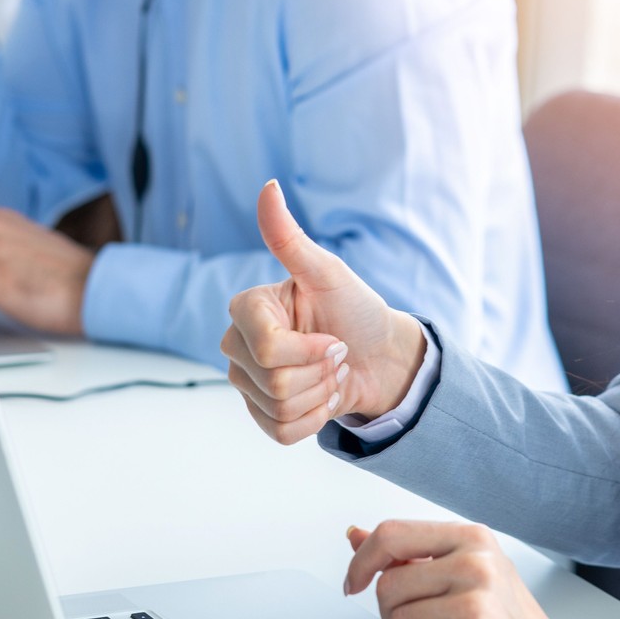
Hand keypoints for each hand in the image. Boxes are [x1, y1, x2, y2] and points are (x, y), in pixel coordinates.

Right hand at [221, 181, 427, 444]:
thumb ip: (290, 238)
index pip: (268, 349)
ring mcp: (247, 382)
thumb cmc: (355, 309)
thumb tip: (269, 186)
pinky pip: (281, 431)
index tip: (334, 335)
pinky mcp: (262, 414)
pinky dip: (314, 419)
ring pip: (278, 408)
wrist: (380, 355)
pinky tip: (324, 397)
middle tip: (335, 352)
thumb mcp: (328, 272)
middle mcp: (238, 344)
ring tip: (330, 372)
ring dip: (320, 394)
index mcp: (247, 309)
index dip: (310, 350)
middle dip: (319, 371)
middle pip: (273, 381)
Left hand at [345, 521, 567, 618]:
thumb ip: (408, 551)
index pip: (392, 534)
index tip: (355, 581)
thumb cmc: (499, 608)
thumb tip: (355, 534)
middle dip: (391, 609)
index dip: (361, 561)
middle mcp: (477, 565)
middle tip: (422, 617)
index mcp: (472, 537)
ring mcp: (476, 603)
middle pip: (388, 585)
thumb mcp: (461, 564)